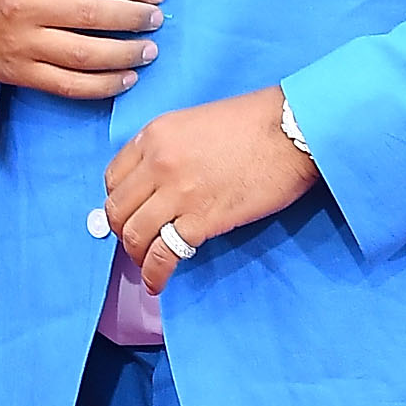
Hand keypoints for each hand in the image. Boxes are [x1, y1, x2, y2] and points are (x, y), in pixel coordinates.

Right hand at [0, 0, 163, 97]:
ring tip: (149, 50)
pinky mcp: (20, 75)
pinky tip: (127, 79)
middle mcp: (23, 9)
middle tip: (156, 19)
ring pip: (84, 54)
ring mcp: (21, 45)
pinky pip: (69, 85)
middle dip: (132, 18)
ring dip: (124, 54)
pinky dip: (103, 85)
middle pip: (90, 15)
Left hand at [105, 90, 317, 291]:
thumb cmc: (255, 122)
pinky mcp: (201, 220)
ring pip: (133, 235)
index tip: (130, 213)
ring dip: (136, 255)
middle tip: (138, 242)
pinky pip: (163, 255)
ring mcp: (177, 192)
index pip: (113, 178)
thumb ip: (170, 148)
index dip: (119, 202)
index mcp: (155, 134)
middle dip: (123, 231)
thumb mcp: (196, 122)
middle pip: (117, 209)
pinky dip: (155, 274)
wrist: (292, 130)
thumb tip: (161, 181)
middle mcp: (158, 162)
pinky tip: (157, 283)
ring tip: (147, 264)